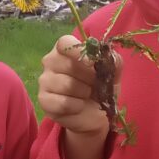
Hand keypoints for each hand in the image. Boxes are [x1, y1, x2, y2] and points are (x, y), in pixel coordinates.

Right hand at [38, 35, 121, 158]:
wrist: (98, 115)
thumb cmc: (104, 88)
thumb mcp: (114, 71)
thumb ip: (112, 59)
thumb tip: (105, 54)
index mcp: (65, 50)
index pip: (64, 42)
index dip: (80, 54)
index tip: (94, 65)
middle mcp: (50, 63)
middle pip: (64, 64)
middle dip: (87, 77)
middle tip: (95, 86)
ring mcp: (44, 83)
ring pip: (63, 85)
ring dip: (83, 94)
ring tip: (88, 98)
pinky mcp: (44, 103)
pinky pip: (60, 103)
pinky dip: (75, 108)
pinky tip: (79, 109)